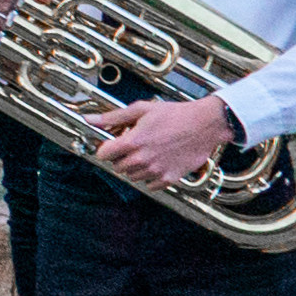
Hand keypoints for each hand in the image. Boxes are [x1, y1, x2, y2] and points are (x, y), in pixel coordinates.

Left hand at [95, 93, 244, 188]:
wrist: (205, 124)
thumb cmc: (175, 115)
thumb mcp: (142, 110)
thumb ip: (113, 117)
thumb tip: (89, 119)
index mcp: (132, 142)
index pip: (103, 155)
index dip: (106, 148)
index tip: (112, 144)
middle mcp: (142, 160)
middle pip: (117, 167)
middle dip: (121, 157)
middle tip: (134, 146)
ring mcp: (155, 171)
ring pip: (132, 177)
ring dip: (136, 167)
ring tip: (149, 152)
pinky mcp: (168, 179)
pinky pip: (149, 185)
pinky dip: (151, 176)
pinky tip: (159, 162)